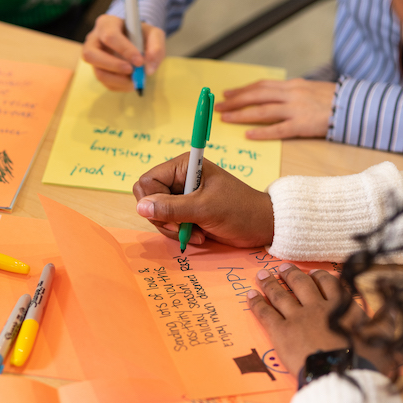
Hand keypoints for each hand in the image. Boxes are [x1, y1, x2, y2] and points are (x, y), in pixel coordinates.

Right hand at [83, 14, 165, 91]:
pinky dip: (119, 86)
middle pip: (91, 54)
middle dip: (113, 66)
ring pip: (98, 72)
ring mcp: (93, 56)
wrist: (134, 40)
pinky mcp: (97, 70)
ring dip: (118, 80)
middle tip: (132, 71)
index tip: (140, 61)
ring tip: (134, 80)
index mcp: (106, 24)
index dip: (124, 50)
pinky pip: (105, 82)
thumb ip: (156, 47)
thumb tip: (149, 69)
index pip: (110, 36)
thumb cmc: (141, 34)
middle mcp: (94, 40)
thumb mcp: (154, 34)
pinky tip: (131, 82)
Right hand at [133, 153, 273, 247]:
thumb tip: (140, 207)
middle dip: (164, 219)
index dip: (153, 201)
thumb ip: (171, 208)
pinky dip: (180, 233)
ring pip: (157, 214)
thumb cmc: (239, 210)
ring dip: (174, 229)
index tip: (171, 217)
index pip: (147, 181)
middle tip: (183, 229)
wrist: (263, 225)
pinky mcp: (187, 211)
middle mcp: (180, 178)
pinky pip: (169, 223)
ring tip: (197, 234)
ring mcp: (183, 196)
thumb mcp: (205, 209)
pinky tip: (199, 235)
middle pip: (149, 199)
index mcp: (183, 166)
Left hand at [215, 79, 336, 139]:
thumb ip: (291, 93)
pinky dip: (262, 132)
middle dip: (235, 100)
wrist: (356, 106)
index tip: (227, 93)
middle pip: (257, 96)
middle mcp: (292, 94)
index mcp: (292, 85)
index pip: (262, 86)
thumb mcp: (310, 90)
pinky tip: (248, 134)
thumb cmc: (333, 100)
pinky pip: (279, 129)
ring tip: (226, 118)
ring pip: (263, 111)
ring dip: (242, 114)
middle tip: (218, 106)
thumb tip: (272, 98)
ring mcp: (297, 109)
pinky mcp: (303, 125)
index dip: (243, 89)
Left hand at [248, 264, 396, 380]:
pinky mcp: (280, 331)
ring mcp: (298, 317)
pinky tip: (250, 295)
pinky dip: (257, 302)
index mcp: (341, 306)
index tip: (315, 273)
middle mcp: (318, 306)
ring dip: (271, 282)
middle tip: (283, 267)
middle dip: (292, 273)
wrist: (339, 375)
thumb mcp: (383, 339)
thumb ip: (388, 321)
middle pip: (302, 283)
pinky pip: (265, 312)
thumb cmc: (363, 361)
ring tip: (262, 275)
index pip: (330, 284)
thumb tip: (399, 305)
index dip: (321, 277)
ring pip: (281, 293)